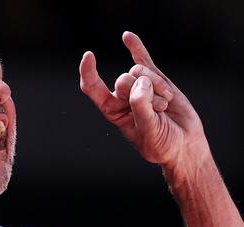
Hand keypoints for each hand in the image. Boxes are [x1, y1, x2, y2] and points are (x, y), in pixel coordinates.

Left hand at [79, 31, 207, 167]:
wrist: (184, 144)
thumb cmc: (162, 143)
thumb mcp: (149, 131)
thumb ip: (141, 107)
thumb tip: (140, 82)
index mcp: (112, 111)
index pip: (93, 88)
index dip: (89, 72)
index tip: (89, 56)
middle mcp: (122, 96)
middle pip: (123, 79)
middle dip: (144, 92)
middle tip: (157, 110)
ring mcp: (139, 86)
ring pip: (140, 71)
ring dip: (158, 88)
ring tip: (164, 106)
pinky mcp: (156, 80)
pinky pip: (143, 59)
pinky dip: (136, 47)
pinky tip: (127, 36)